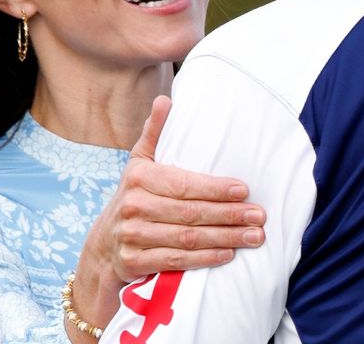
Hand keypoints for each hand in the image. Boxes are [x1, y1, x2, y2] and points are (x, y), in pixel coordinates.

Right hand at [70, 95, 266, 327]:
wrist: (103, 245)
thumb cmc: (134, 196)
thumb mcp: (139, 162)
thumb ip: (155, 132)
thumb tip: (165, 100)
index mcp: (139, 178)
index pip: (184, 184)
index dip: (216, 188)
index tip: (244, 190)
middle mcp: (134, 206)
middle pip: (191, 213)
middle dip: (230, 215)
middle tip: (260, 216)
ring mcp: (133, 236)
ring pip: (188, 238)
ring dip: (225, 238)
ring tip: (254, 236)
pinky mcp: (135, 262)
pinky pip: (176, 261)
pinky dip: (204, 259)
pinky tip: (228, 254)